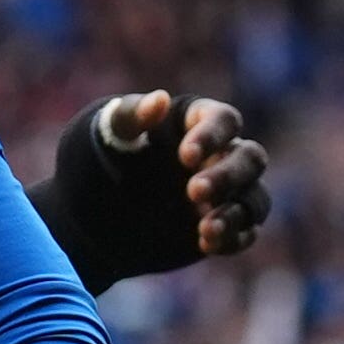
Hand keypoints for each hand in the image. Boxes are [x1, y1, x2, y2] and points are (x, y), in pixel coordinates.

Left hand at [55, 92, 268, 283]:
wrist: (89, 212)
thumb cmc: (100, 159)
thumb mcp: (107, 134)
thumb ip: (133, 117)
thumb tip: (159, 100)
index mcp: (197, 123)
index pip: (224, 120)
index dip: (212, 137)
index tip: (185, 156)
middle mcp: (220, 156)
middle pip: (251, 159)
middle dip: (227, 176)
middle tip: (193, 192)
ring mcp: (225, 194)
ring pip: (254, 199)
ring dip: (235, 214)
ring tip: (204, 229)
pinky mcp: (221, 226)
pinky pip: (245, 232)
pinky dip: (232, 238)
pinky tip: (205, 243)